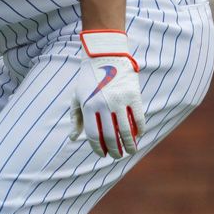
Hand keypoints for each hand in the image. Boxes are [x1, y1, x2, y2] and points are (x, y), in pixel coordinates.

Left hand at [69, 30, 145, 158]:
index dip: (98, 148)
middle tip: (118, 156)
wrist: (105, 57)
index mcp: (88, 106)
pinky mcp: (134, 96)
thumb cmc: (89, 80)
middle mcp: (104, 105)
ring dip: (130, 145)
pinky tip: (138, 136)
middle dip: (115, 150)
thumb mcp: (77, 97)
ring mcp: (120, 100)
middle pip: (111, 136)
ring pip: (127, 131)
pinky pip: (138, 119)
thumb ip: (75, 118)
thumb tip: (73, 138)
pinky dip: (140, 131)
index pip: (93, 135)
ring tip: (131, 151)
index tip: (102, 154)